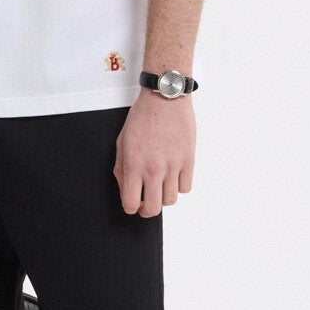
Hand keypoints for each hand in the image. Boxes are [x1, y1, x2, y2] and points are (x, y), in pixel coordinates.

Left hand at [113, 92, 195, 216]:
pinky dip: (179, 186)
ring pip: (170, 200)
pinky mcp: (188, 160)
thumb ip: (121, 169)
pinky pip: (185, 188)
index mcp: (133, 165)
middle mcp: (153, 169)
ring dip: (164, 197)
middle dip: (147, 210)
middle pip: (153, 209)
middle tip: (146, 201)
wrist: (165, 99)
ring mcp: (172, 166)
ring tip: (160, 185)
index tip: (133, 202)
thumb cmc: (141, 118)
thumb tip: (126, 190)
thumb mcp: (122, 142)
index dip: (131, 208)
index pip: (131, 204)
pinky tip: (173, 175)